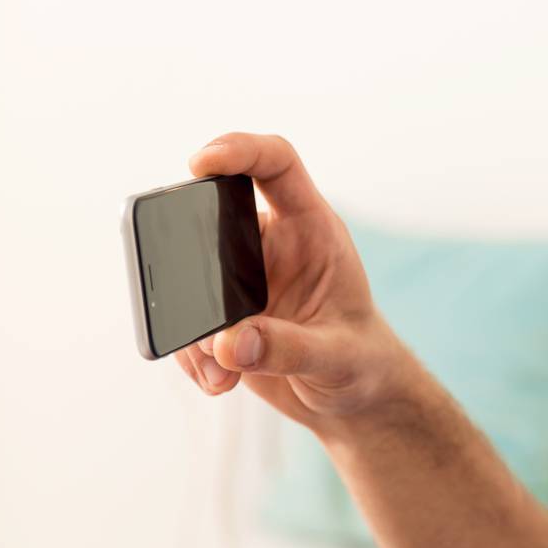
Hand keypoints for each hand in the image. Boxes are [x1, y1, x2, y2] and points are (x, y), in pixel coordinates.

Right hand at [175, 133, 411, 430]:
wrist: (353, 397)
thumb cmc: (362, 362)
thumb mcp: (338, 356)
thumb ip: (291, 348)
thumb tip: (229, 344)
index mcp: (312, 230)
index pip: (277, 165)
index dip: (240, 150)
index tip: (202, 163)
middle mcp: (271, 244)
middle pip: (211, 217)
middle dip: (190, 260)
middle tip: (207, 319)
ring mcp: (239, 277)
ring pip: (187, 278)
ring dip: (195, 331)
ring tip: (227, 370)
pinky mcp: (219, 313)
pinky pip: (185, 322)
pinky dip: (193, 357)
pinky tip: (222, 381)